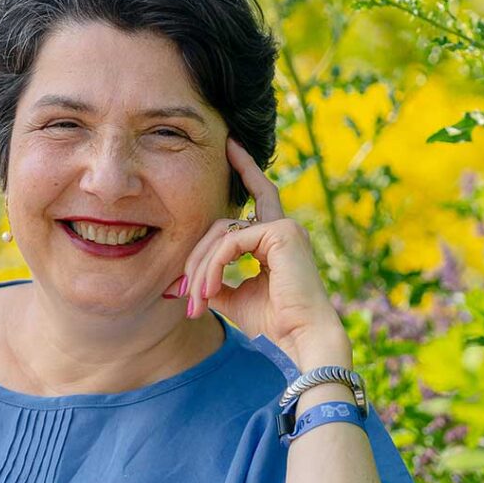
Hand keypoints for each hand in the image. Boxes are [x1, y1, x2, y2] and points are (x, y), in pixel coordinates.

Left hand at [162, 136, 344, 357]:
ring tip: (196, 300)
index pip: (257, 197)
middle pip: (221, 225)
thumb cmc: (274, 323)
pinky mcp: (281, 233)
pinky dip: (212, 266)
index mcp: (276, 239)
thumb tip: (188, 280)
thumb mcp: (234, 297)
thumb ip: (214, 280)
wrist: (300, 338)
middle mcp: (283, 227)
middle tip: (182, 293)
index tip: (231, 145)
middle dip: (196, 258)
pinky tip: (208, 290)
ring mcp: (284, 227)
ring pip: (221, 233)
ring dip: (201, 268)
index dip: (245, 169)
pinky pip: (230, 242)